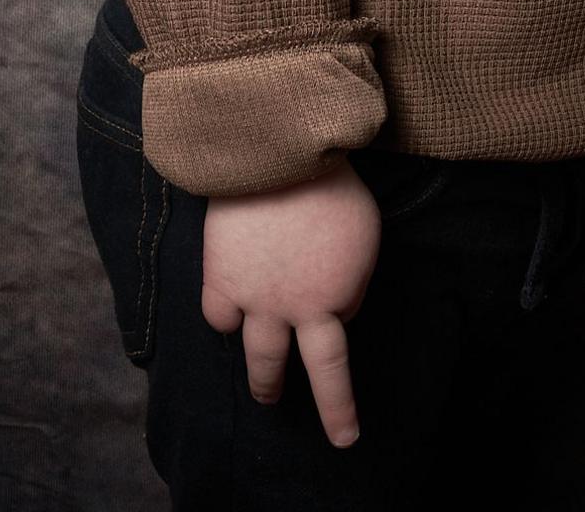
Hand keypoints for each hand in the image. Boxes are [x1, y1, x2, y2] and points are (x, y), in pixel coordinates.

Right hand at [200, 155, 381, 447]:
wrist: (277, 151)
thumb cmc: (331, 185)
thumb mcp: (365, 235)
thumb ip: (351, 279)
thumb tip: (336, 304)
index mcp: (331, 297)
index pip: (335, 364)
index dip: (340, 403)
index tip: (346, 432)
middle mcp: (291, 307)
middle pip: (293, 371)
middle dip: (306, 402)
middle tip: (313, 425)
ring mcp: (252, 294)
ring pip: (256, 354)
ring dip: (263, 378)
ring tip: (265, 391)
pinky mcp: (220, 275)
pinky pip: (219, 315)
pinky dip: (227, 317)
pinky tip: (231, 316)